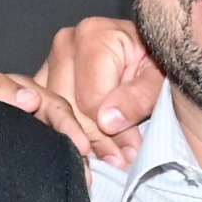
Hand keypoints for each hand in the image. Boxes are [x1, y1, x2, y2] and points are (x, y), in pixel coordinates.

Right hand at [0, 17, 156, 167]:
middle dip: (94, 141)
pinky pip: (43, 111)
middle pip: (67, 108)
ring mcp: (50, 60)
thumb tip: (108, 121)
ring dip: (76, 140)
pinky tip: (81, 146)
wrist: (149, 52)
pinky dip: (62, 131)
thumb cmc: (156, 64)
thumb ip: (138, 98)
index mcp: (92, 36)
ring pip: (51, 114)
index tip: (128, 154)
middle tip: (118, 164)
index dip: (110, 133)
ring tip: (103, 159)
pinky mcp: (44, 77)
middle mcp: (65, 44)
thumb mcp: (159, 79)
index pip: (89, 100)